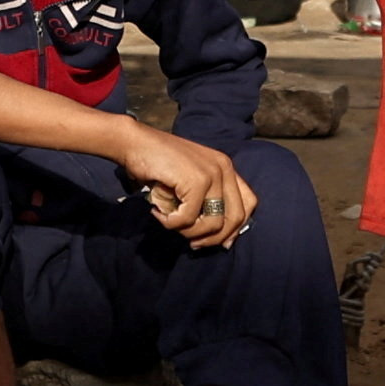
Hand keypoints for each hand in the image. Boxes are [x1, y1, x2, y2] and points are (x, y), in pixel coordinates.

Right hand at [113, 124, 257, 249]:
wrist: (134, 142)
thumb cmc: (158, 164)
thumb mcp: (189, 181)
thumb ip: (207, 202)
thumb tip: (224, 242)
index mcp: (226, 167)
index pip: (249, 203)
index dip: (236, 227)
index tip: (219, 242)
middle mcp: (224, 168)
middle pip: (236, 218)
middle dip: (214, 238)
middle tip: (193, 242)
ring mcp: (211, 174)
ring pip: (213, 224)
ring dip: (189, 232)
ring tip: (171, 222)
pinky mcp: (195, 181)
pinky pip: (188, 219)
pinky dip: (171, 223)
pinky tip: (158, 212)